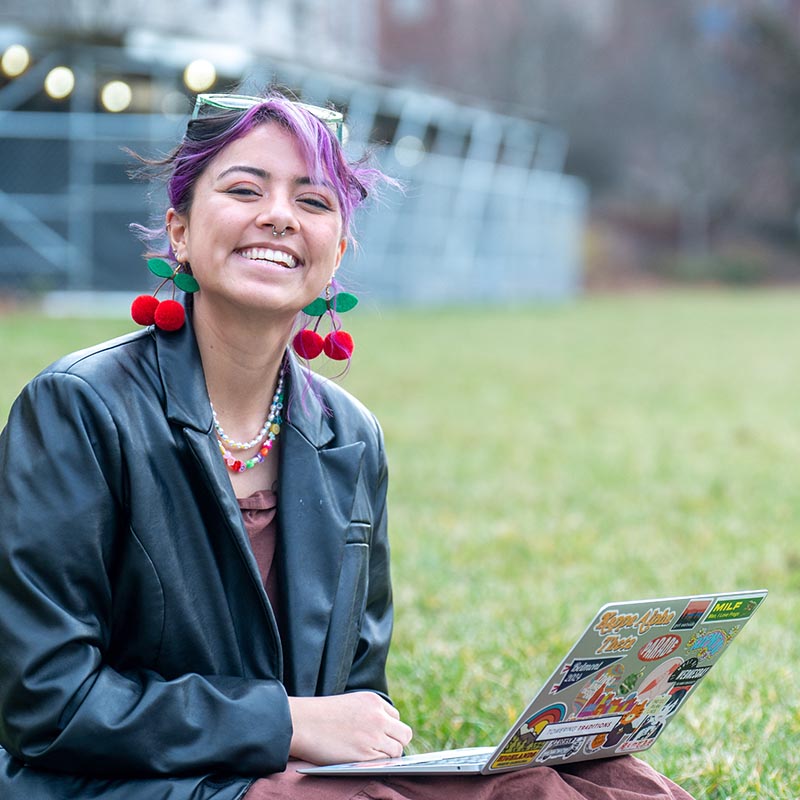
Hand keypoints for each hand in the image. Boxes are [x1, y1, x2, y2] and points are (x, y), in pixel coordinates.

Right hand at [288, 692, 412, 764]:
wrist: (302, 723)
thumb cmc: (321, 715)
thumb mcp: (351, 703)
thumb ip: (369, 713)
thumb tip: (384, 732)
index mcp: (373, 700)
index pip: (395, 717)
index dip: (388, 729)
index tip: (379, 737)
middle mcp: (378, 716)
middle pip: (404, 733)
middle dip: (396, 742)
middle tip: (382, 750)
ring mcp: (374, 735)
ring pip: (397, 750)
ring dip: (388, 755)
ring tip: (371, 758)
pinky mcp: (366, 754)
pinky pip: (385, 762)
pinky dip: (379, 764)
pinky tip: (365, 762)